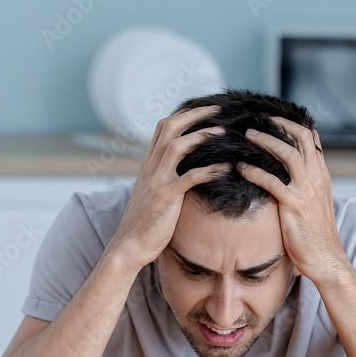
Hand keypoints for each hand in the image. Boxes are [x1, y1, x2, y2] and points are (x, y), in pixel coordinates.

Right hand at [105, 105, 229, 271]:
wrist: (128, 247)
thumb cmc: (143, 225)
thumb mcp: (151, 197)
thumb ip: (164, 182)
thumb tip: (182, 176)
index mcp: (148, 166)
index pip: (162, 129)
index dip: (183, 115)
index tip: (203, 111)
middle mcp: (150, 169)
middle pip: (169, 128)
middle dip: (194, 114)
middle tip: (217, 109)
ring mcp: (157, 182)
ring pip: (177, 146)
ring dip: (202, 135)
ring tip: (223, 132)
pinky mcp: (166, 198)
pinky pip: (190, 177)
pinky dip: (210, 170)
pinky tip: (227, 169)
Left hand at [235, 118, 347, 283]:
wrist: (326, 258)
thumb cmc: (316, 234)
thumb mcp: (315, 203)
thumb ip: (305, 185)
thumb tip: (289, 173)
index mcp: (322, 176)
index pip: (312, 139)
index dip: (293, 124)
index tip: (273, 119)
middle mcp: (317, 179)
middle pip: (301, 138)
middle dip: (279, 125)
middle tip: (257, 122)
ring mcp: (307, 192)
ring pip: (288, 154)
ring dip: (266, 141)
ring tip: (248, 137)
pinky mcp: (294, 206)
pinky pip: (272, 182)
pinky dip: (255, 171)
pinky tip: (241, 168)